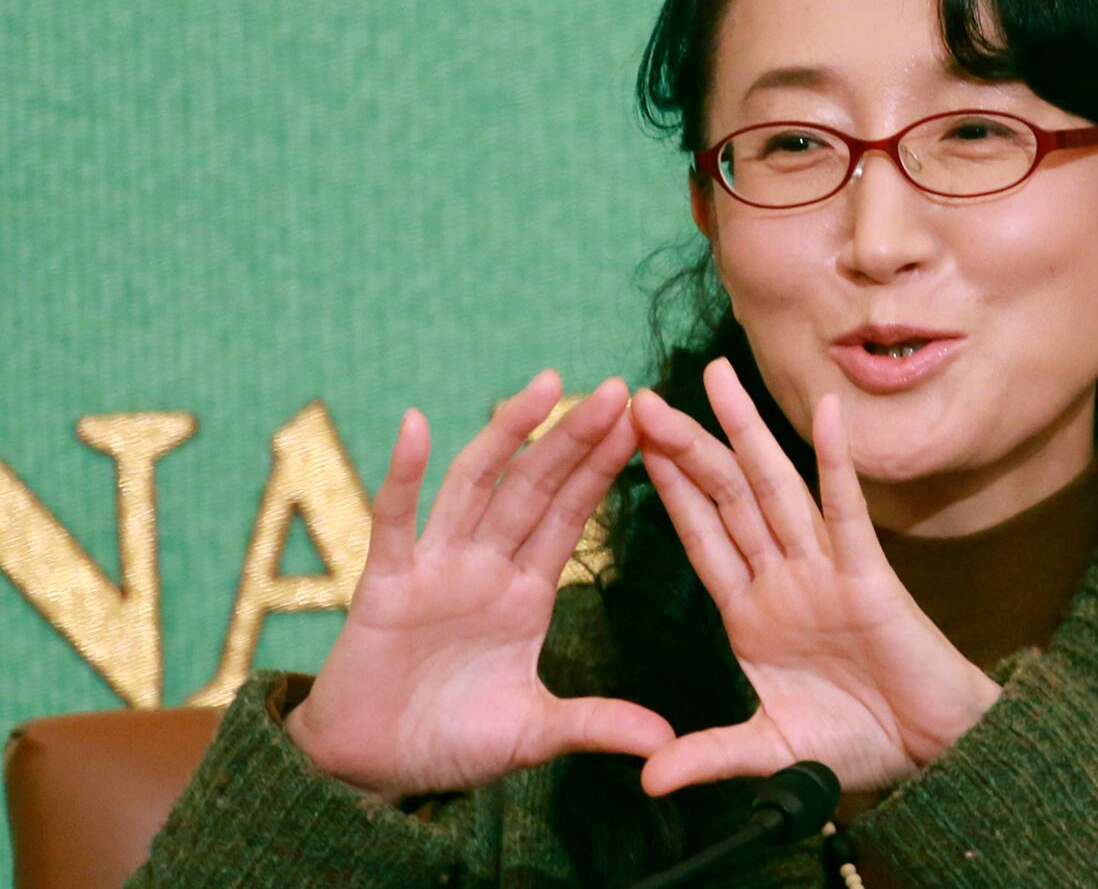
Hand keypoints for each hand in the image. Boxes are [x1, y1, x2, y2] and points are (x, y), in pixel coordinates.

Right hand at [284, 372, 673, 800]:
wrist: (369, 772)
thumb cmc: (449, 742)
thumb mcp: (534, 734)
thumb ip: (595, 724)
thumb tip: (667, 740)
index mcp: (525, 593)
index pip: (571, 516)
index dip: (603, 470)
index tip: (642, 424)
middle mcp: (484, 567)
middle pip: (535, 487)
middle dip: (574, 439)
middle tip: (616, 388)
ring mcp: (435, 568)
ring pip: (476, 486)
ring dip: (508, 435)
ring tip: (546, 386)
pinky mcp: (385, 584)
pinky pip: (393, 521)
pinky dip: (404, 474)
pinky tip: (417, 424)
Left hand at [630, 358, 1001, 796]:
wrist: (931, 754)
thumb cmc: (858, 744)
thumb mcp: (768, 750)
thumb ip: (708, 756)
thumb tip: (647, 780)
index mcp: (752, 611)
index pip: (700, 536)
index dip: (666, 491)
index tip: (628, 447)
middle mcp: (783, 577)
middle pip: (725, 496)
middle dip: (685, 447)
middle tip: (640, 398)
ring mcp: (824, 570)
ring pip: (775, 487)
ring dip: (743, 432)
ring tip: (712, 377)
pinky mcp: (869, 575)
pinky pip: (847, 512)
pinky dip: (836, 462)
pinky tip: (823, 414)